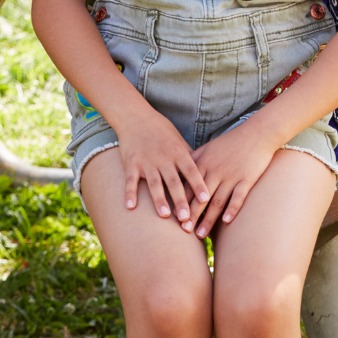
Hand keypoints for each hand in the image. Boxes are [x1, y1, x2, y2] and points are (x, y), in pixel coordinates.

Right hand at [114, 107, 210, 227]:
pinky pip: (130, 180)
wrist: (136, 118)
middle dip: (180, 201)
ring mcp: (147, 161)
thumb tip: (207, 172)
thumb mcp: (179, 141)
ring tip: (164, 215)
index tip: (206, 200)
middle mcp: (164, 158)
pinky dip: (130, 193)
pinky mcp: (131, 163)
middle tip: (186, 219)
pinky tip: (131, 207)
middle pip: (174, 182)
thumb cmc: (161, 131)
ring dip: (159, 200)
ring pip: (154, 183)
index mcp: (178, 153)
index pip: (191, 171)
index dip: (198, 185)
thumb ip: (190, 157)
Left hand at [185, 124, 280, 235]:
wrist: (258, 133)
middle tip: (183, 232)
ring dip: (208, 220)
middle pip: (200, 197)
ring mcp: (231, 175)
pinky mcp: (247, 178)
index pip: (187, 187)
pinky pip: (238, 196)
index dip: (180, 203)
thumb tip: (179, 173)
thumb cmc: (232, 142)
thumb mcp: (209, 147)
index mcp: (203, 163)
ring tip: (200, 235)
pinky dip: (232, 209)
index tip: (173, 219)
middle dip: (191, 216)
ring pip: (217, 201)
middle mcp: (215, 170)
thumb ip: (194, 160)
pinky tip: (226, 222)